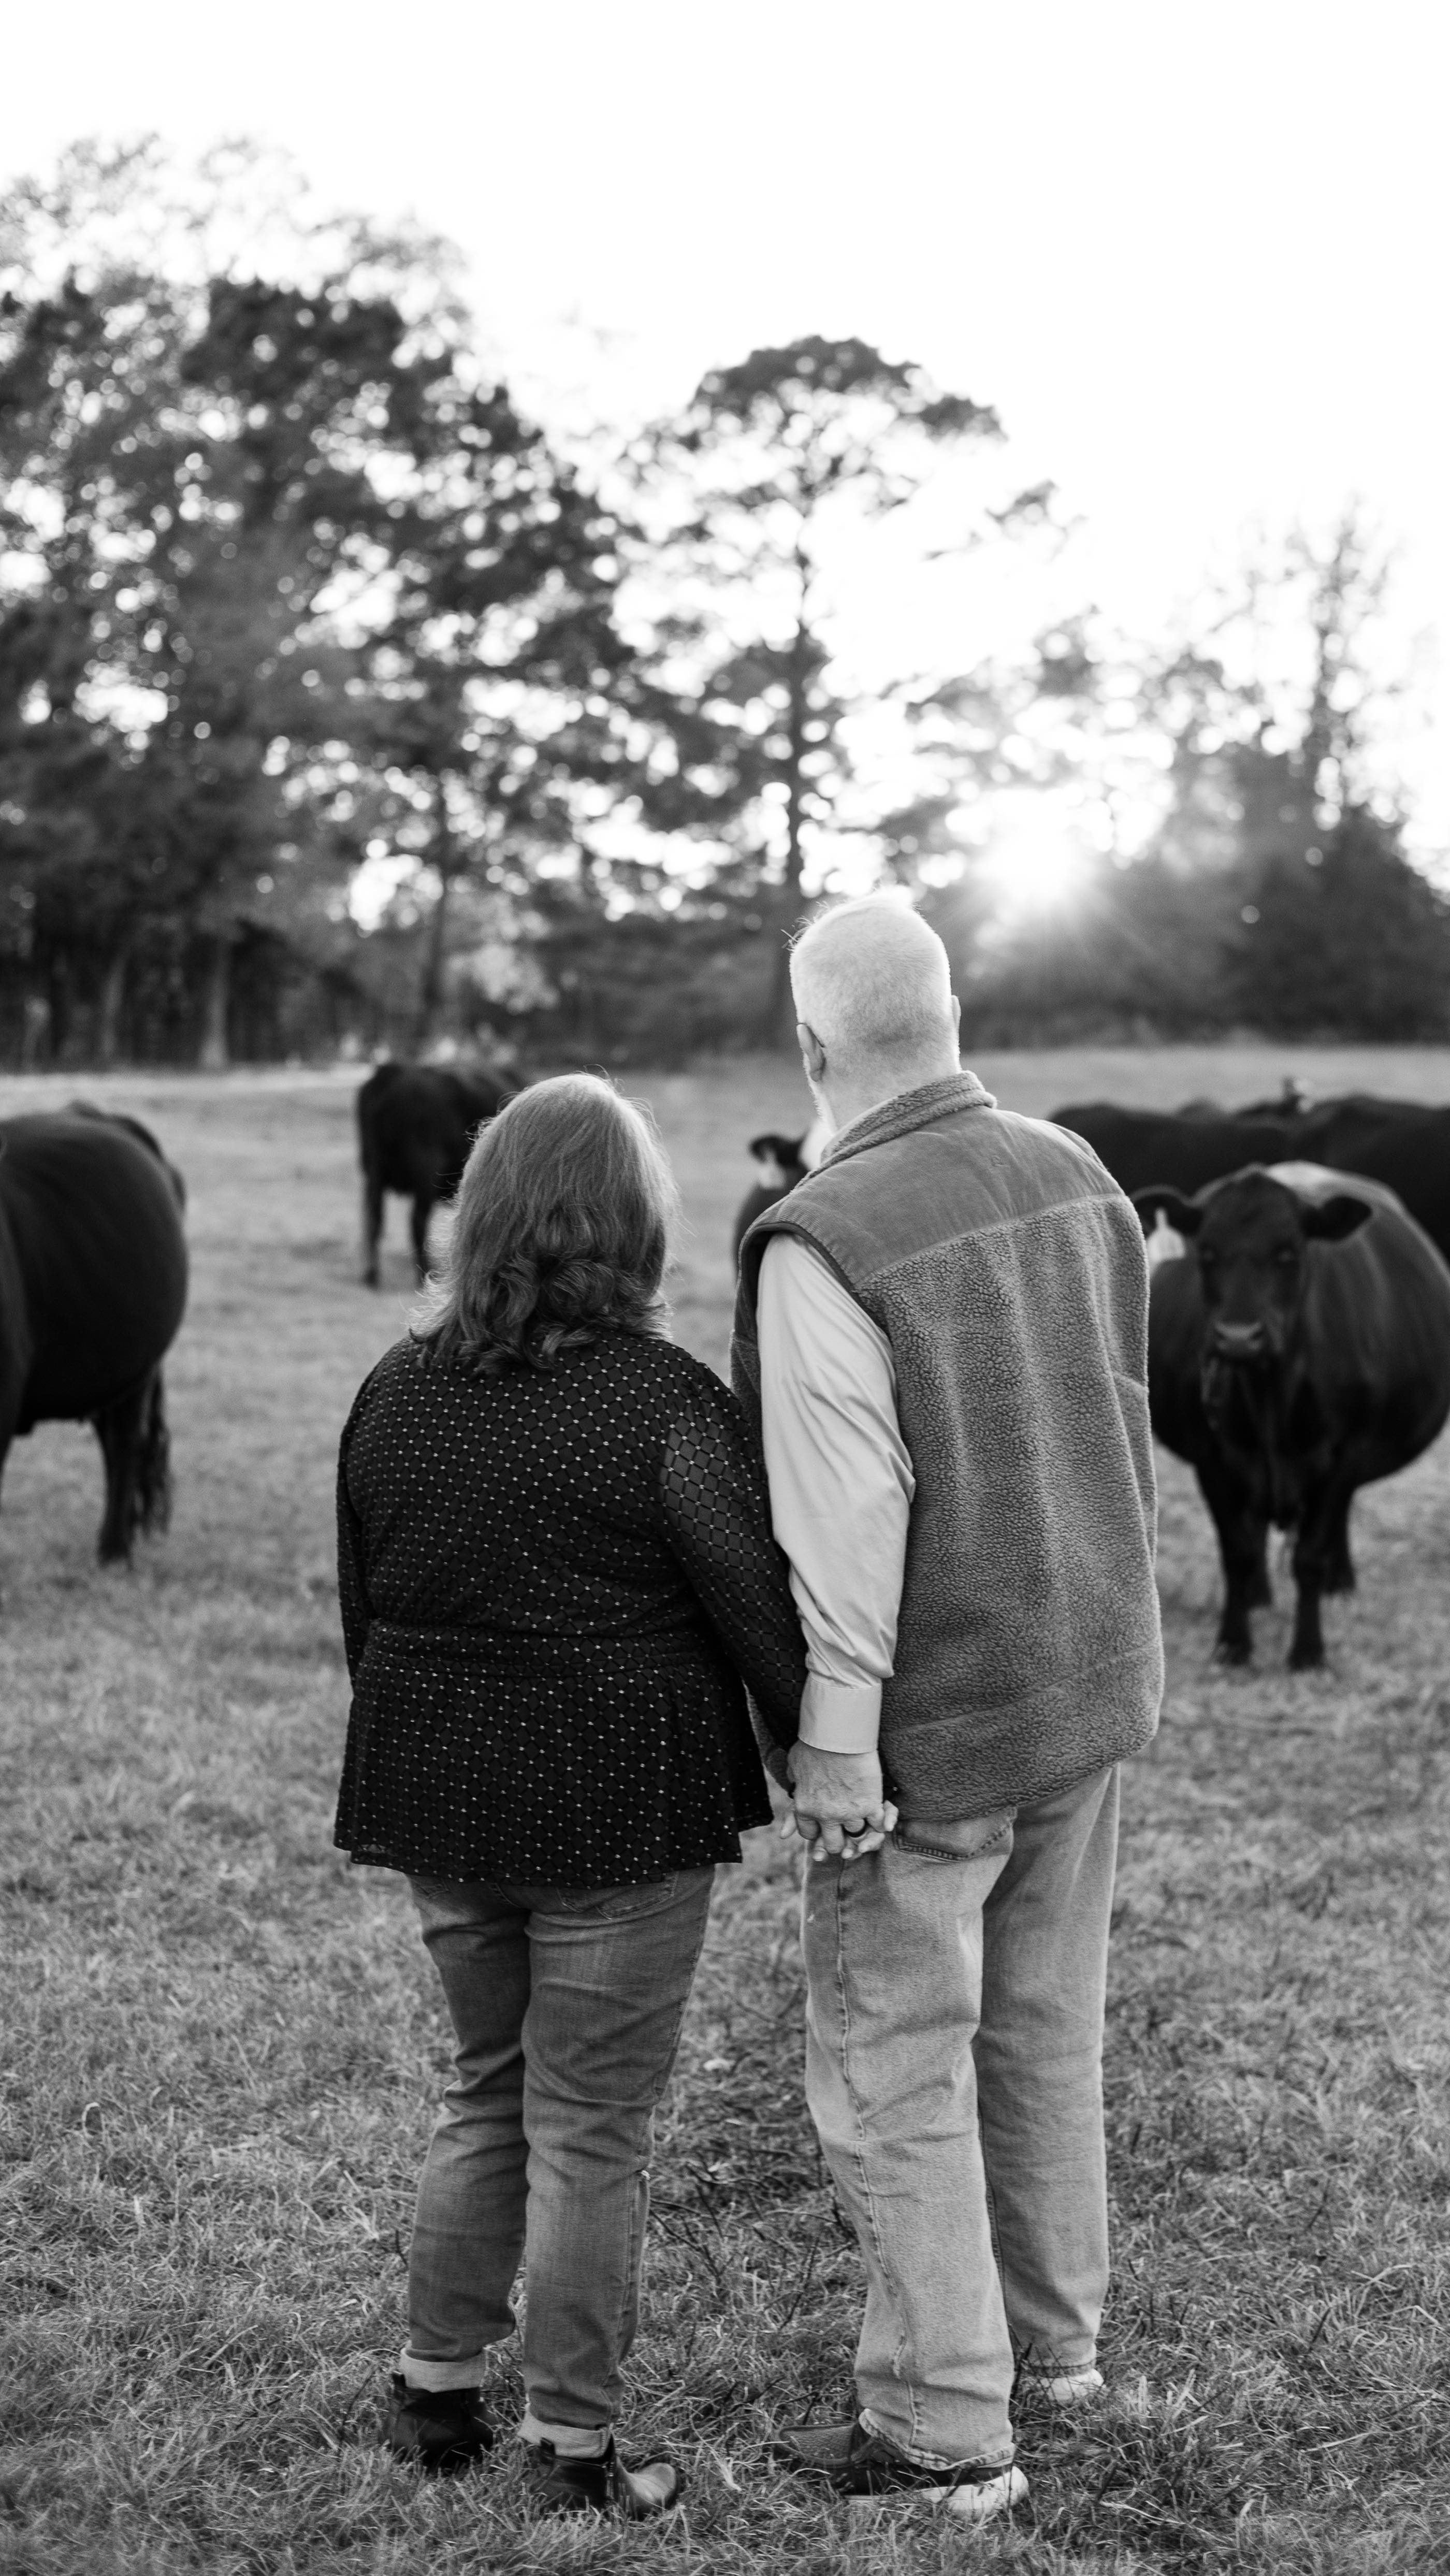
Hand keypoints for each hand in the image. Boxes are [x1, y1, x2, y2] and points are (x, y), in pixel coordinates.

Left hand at [780, 1741, 895, 1863]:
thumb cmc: (814, 1744)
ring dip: (860, 1827)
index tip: (823, 1825)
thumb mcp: (795, 1764)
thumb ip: (795, 1782)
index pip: (809, 1834)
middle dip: (839, 1839)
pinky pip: (878, 1825)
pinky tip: (879, 1814)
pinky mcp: (869, 1805)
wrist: (837, 1734)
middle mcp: (825, 1816)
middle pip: (834, 1844)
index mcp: (805, 1808)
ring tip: (863, 1818)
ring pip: (857, 1836)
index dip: (817, 1831)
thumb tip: (794, 1785)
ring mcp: (849, 1813)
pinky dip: (880, 1822)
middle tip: (845, 1829)